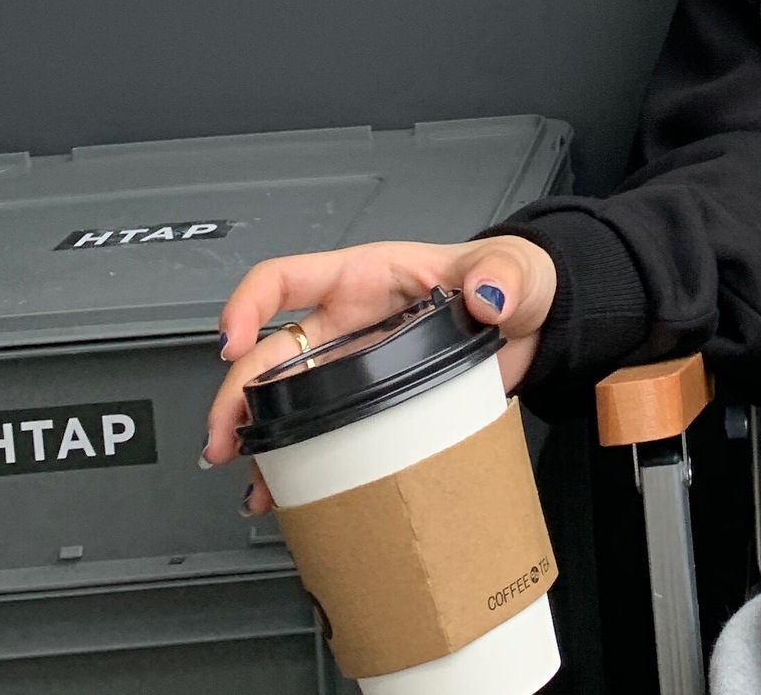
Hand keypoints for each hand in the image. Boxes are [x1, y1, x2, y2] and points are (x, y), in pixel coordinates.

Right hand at [202, 235, 556, 514]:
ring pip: (284, 398)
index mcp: (367, 278)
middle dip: (234, 393)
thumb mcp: (511, 270)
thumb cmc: (513, 282)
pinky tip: (284, 490)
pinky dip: (296, 462)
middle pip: (270, 352)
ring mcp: (355, 366)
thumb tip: (487, 293)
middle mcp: (349, 322)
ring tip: (247, 477)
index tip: (231, 342)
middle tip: (225, 436)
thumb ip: (501, 275)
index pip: (287, 278)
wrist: (535, 325)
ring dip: (255, 434)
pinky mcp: (372, 404)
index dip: (248, 303)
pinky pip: (320, 432)